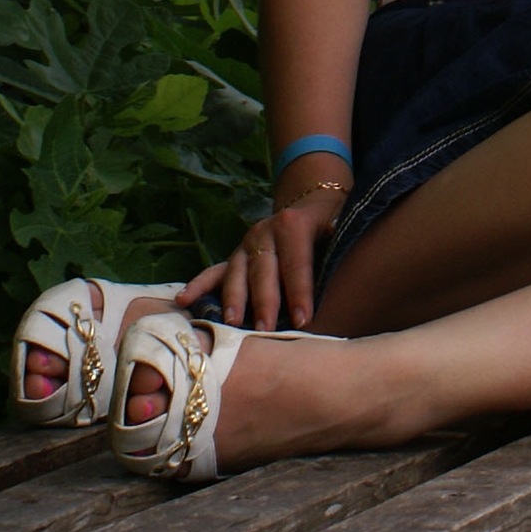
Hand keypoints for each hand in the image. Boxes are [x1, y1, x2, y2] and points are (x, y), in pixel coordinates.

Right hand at [177, 185, 346, 332]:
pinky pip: (214, 271)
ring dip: (233, 299)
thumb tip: (347, 251)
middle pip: (264, 270)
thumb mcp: (340, 225)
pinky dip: (198, 285)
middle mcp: (266, 231)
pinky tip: (183, 300)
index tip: (304, 320)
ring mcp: (246, 245)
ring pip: (237, 273)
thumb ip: (341, 240)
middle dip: (265, 301)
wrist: (312, 202)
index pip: (297, 262)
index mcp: (294, 224)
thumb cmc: (331, 224)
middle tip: (264, 329)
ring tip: (231, 323)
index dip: (300, 291)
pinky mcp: (234, 256)